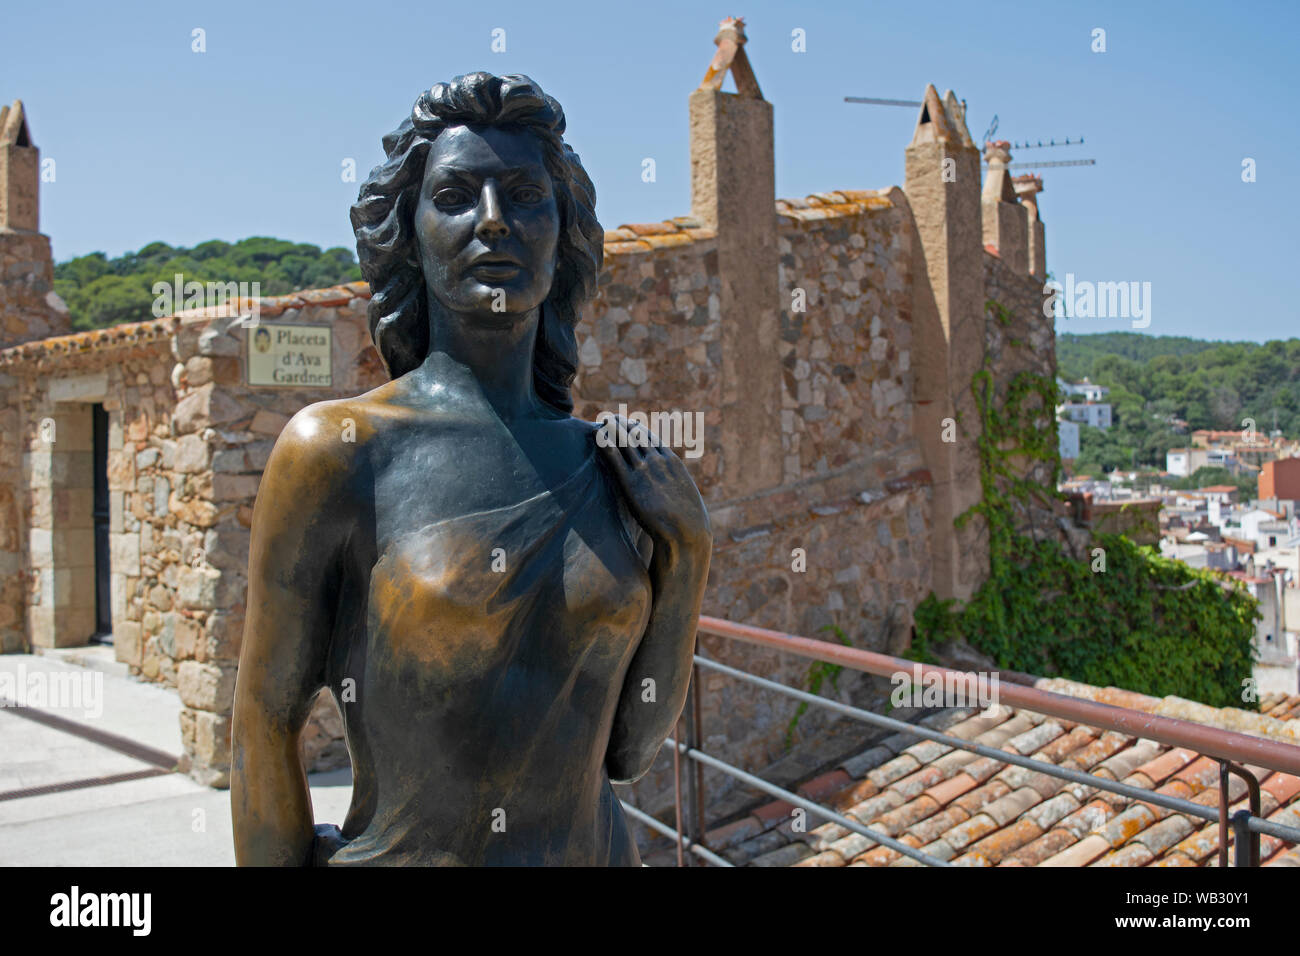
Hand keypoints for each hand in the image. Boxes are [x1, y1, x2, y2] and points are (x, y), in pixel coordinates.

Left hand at [594, 415, 710, 559]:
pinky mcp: (630, 482)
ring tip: (602, 421)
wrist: (685, 530)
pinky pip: (614, 457)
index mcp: (672, 461)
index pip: (652, 438)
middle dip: (622, 425)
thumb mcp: (688, 496)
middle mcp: (657, 460)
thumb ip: (678, 486)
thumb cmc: (689, 520)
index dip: (638, 428)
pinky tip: (598, 436)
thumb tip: (677, 493)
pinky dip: (605, 443)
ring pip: (624, 441)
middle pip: (636, 435)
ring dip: (612, 428)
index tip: (629, 423)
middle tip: (611, 418)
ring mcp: (643, 470)